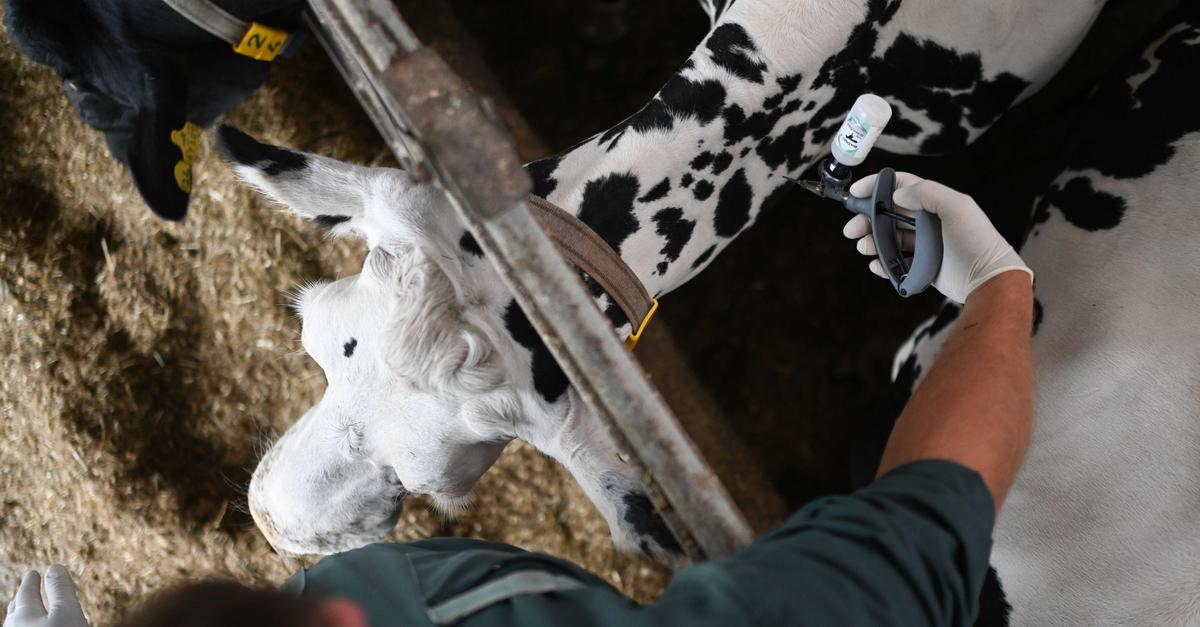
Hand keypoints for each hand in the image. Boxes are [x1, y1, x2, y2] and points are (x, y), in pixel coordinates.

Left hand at [3, 566, 88, 626]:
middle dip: (23, 598)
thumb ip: (60, 590)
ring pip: (17, 624)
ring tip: (29, 612)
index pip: (26, 592)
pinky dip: (28, 626)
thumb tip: (54, 567)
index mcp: (23, 615)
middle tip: (27, 590)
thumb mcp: (67, 612)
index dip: (31, 581)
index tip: (33, 573)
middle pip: (16, 610)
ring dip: (24, 615)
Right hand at [843, 172, 1031, 303]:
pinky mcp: (923, 267)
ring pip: (889, 238)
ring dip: (872, 241)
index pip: (900, 186)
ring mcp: (924, 245)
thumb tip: (896, 196)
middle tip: (851, 230)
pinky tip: (876, 265)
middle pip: (888, 214)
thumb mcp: (957, 207)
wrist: (989, 279)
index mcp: (934, 203)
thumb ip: (927, 193)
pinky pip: (896, 263)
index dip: (876, 186)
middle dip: (867, 219)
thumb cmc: (976, 241)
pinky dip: (883, 264)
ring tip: (863, 248)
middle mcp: (928, 221)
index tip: (855, 194)